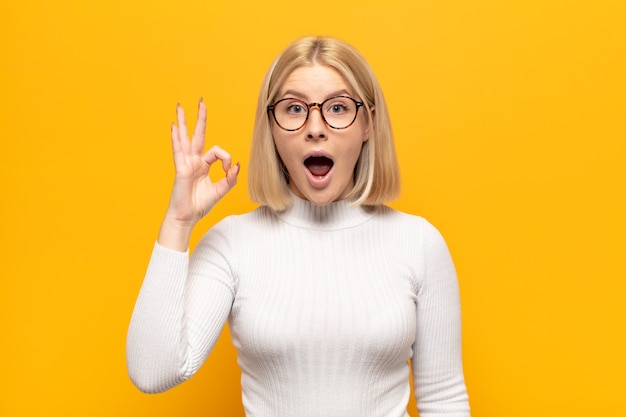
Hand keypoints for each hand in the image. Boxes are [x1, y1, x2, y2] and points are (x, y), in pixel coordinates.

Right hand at [158, 99, 239, 249]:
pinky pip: (178, 151)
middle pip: (197, 135)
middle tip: (201, 102)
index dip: (226, 158)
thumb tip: (237, 165)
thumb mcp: (220, 190)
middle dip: (200, 118)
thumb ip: (230, 178)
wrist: (187, 217)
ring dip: (183, 122)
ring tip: (179, 107)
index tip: (229, 170)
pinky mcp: (181, 169)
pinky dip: (176, 138)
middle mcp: (193, 161)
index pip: (217, 152)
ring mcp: (186, 163)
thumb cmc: (200, 205)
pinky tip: (174, 126)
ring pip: (185, 138)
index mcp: (203, 165)